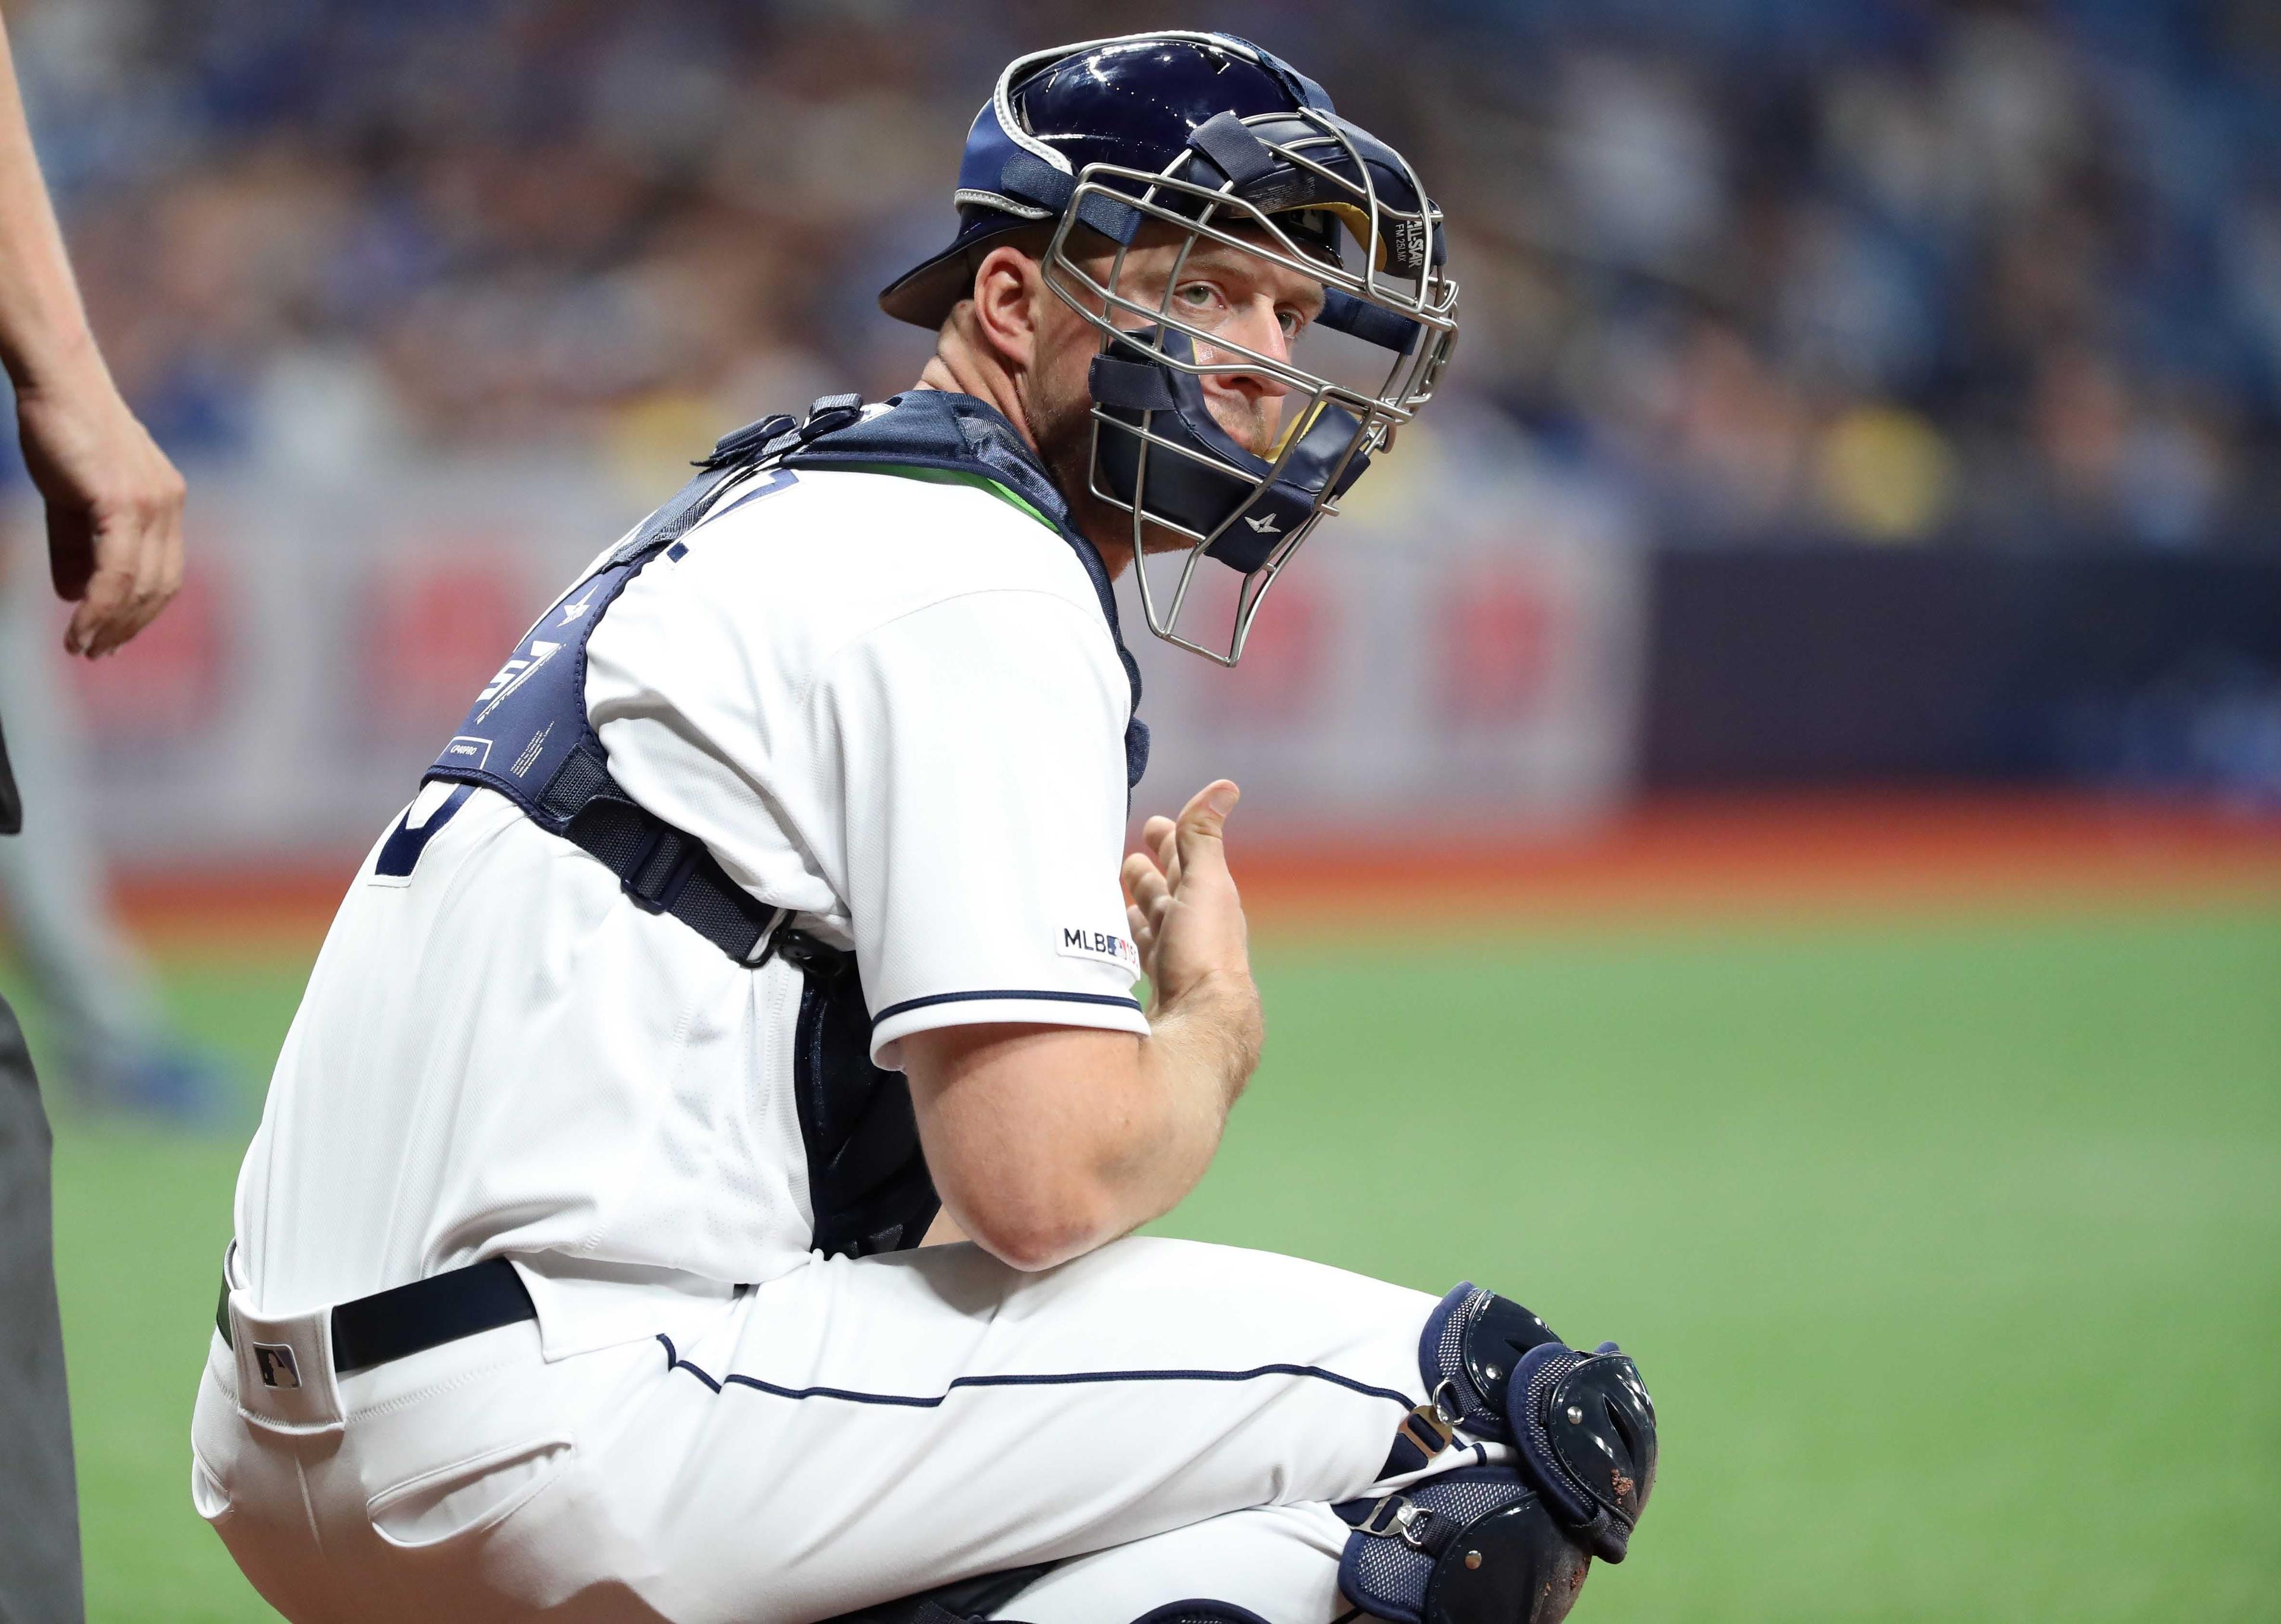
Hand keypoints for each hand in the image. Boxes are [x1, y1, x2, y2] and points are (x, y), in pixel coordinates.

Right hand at [14, 353, 184, 656]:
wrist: (56, 381)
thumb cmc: (61, 432)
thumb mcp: (72, 501)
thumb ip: (77, 548)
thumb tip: (76, 597)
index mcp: (166, 503)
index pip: (166, 572)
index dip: (142, 610)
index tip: (115, 637)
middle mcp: (169, 505)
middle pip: (161, 586)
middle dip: (129, 626)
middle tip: (97, 653)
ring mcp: (152, 503)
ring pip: (140, 584)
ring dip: (111, 624)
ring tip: (83, 648)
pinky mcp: (124, 501)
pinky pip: (118, 570)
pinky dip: (100, 606)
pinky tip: (80, 626)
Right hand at [1120, 779, 1253, 1014]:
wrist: (1200, 1022)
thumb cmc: (1205, 950)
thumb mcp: (1204, 883)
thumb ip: (1204, 837)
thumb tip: (1226, 786)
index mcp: (1209, 901)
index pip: (1188, 861)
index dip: (1172, 840)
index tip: (1154, 823)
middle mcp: (1195, 929)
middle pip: (1170, 893)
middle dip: (1151, 874)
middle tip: (1131, 858)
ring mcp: (1176, 959)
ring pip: (1152, 924)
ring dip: (1137, 906)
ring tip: (1114, 895)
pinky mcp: (1155, 985)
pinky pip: (1137, 954)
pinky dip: (1126, 940)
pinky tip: (1112, 942)